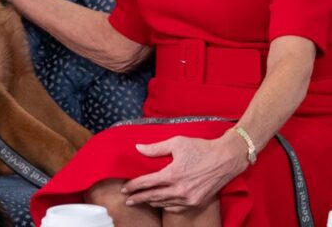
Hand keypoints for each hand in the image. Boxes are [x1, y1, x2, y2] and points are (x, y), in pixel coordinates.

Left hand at [121, 131, 247, 211]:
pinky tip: (160, 204)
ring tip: (141, 201)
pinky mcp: (197, 202)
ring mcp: (189, 198)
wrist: (226, 158)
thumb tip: (138, 148)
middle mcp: (180, 189)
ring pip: (165, 203)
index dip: (134, 186)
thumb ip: (155, 148)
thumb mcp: (176, 143)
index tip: (124, 189)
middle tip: (128, 200)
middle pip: (153, 197)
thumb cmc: (201, 148)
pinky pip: (177, 208)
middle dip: (139, 199)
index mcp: (173, 174)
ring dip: (151, 203)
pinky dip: (166, 206)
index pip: (147, 183)